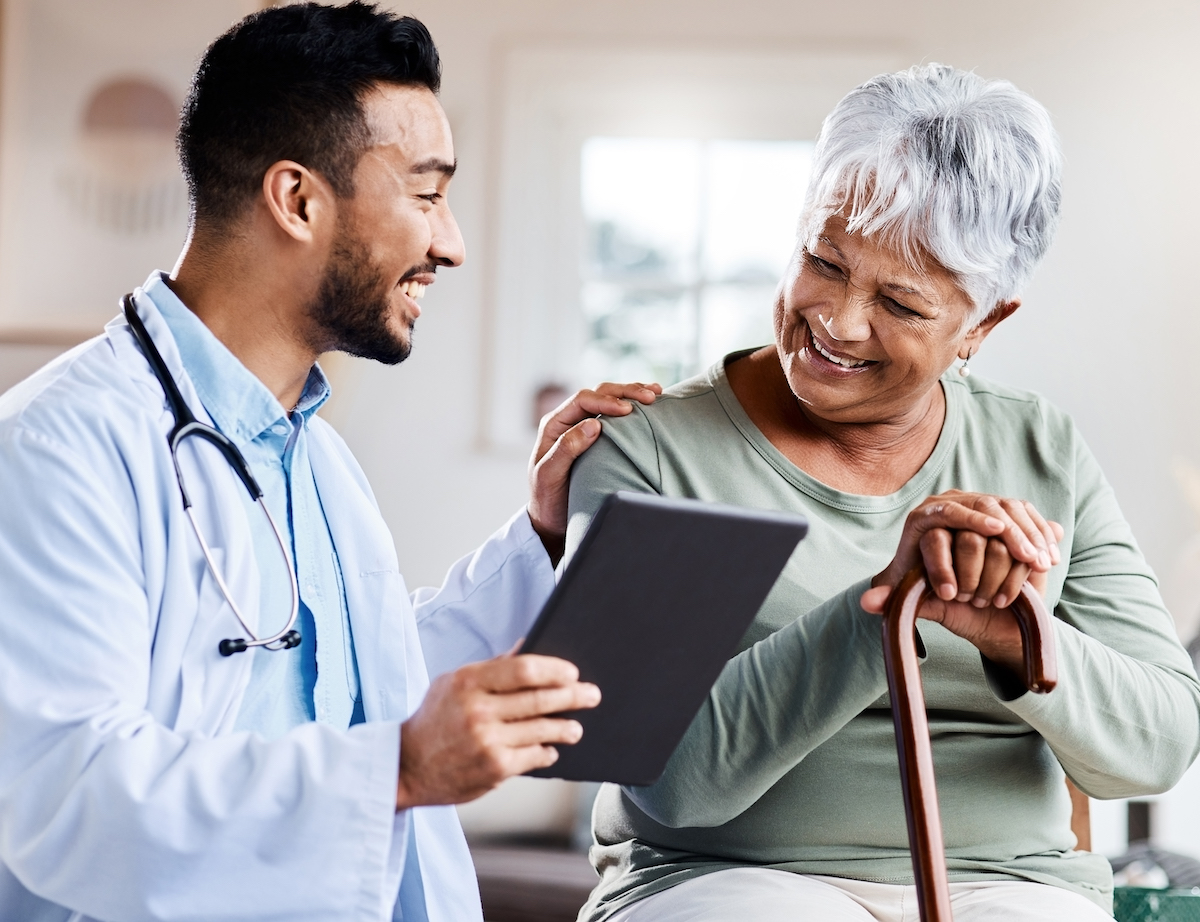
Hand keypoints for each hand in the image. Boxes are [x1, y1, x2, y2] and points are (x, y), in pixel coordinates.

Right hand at [395, 653, 600, 809]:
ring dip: (566, 727)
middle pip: (540, 698)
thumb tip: (526, 646)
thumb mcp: (453, 683)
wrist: (405, 766)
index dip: (554, 669)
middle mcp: (478, 710)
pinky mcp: (495, 769)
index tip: (572, 673)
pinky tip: (551, 750)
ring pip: (542, 729)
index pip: (524, 669)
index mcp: (468, 681)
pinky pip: (533, 756)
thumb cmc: (434, 720)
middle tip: (592, 694)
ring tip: (575, 727)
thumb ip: (492, 668)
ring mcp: (487, 741)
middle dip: (573, 696)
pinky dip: (546, 752)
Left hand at [527, 382, 660, 564]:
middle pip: (598, 393)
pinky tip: (650, 406)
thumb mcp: (550, 475)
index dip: (606, 401)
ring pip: (609, 399)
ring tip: (656, 393)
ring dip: (632, 393)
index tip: (628, 410)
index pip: (582, 400)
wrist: (550, 518)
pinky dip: (632, 407)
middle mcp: (568, 420)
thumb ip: (567, 448)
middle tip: (651, 397)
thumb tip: (594, 424)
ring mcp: (582, 426)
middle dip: (625, 392)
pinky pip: (615, 415)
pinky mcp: (596, 436)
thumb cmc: (547, 499)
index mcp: (554, 424)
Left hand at [860, 491, 1062, 671]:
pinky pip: (1027, 514)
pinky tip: (1048, 558)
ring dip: (1027, 535)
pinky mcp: (1007, 512)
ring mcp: (981, 504)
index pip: (944, 512)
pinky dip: (1040, 535)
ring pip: (1009, 508)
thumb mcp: (914, 599)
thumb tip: (867, 603)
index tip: (992, 532)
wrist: (963, 593)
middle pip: (982, 506)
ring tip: (1038, 561)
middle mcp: (951, 504)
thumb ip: (892, 600)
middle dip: (1007, 532)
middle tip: (1024, 555)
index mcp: (923, 519)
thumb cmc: (934, 596)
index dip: (969, 520)